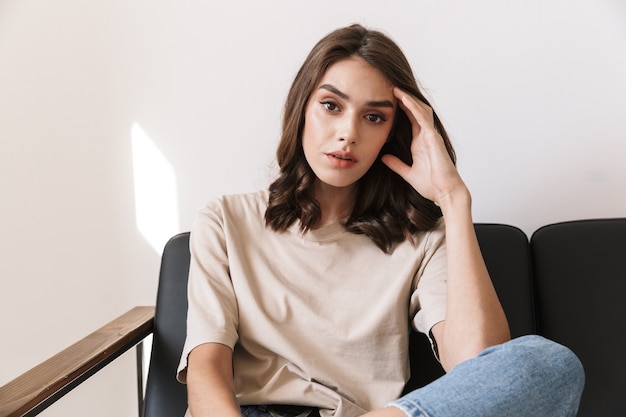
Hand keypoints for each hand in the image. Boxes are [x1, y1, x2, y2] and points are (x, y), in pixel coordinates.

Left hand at [382, 87, 467, 208]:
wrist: (445, 193)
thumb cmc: (431, 185)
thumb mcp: (407, 173)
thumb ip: (396, 164)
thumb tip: (384, 157)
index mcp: (420, 142)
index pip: (410, 119)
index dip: (401, 108)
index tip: (389, 99)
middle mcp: (426, 136)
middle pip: (416, 111)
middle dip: (405, 99)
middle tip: (391, 88)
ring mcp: (431, 136)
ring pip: (420, 111)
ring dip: (408, 99)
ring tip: (396, 89)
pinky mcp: (434, 138)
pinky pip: (423, 119)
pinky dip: (414, 108)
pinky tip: (405, 100)